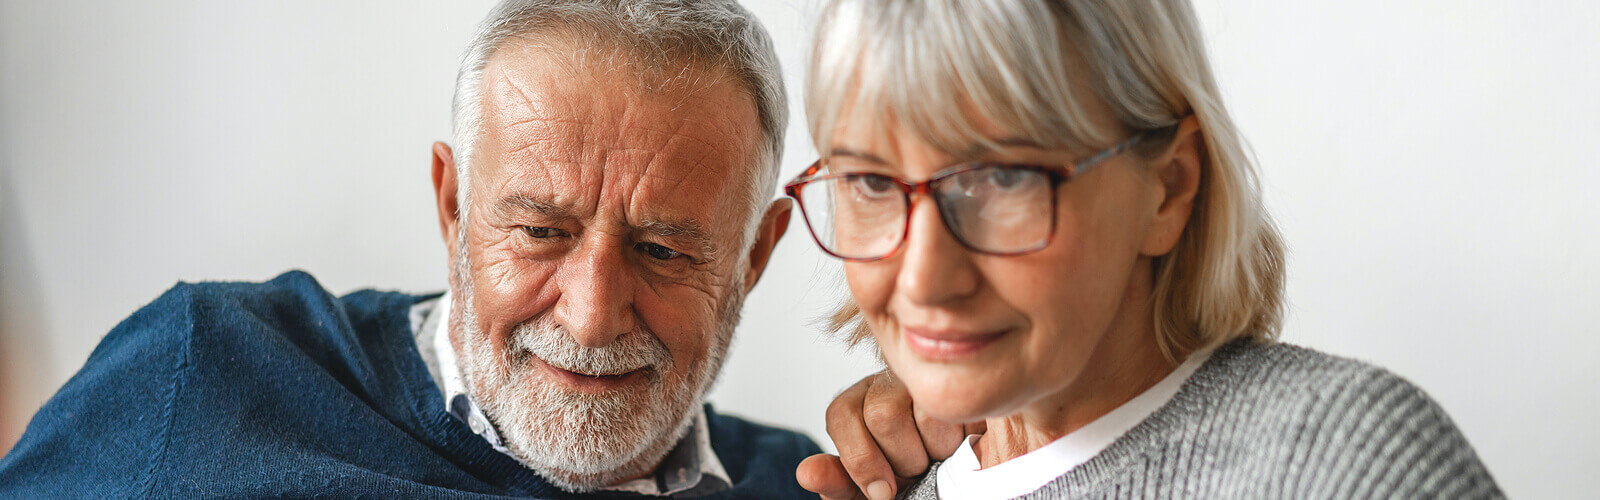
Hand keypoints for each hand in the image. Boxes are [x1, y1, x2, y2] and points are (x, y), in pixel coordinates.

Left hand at [796, 370, 981, 499]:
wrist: (949, 481)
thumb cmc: (904, 482)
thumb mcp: (865, 489)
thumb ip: (838, 481)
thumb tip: (807, 473)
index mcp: (857, 402)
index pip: (842, 415)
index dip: (861, 460)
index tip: (882, 492)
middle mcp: (887, 382)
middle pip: (882, 414)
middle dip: (902, 460)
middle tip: (916, 471)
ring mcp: (928, 377)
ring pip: (925, 411)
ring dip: (935, 451)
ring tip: (939, 458)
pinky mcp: (962, 381)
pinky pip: (960, 410)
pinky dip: (960, 440)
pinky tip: (960, 446)